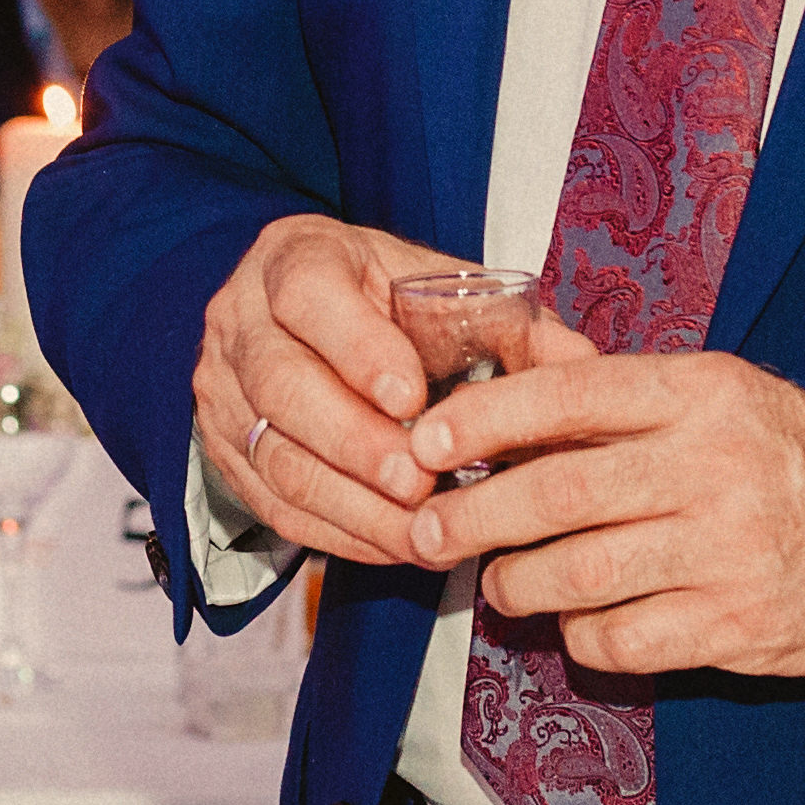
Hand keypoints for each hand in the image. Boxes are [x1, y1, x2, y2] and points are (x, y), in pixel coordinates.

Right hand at [195, 217, 493, 569]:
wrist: (298, 321)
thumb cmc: (378, 301)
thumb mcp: (431, 285)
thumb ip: (504, 322)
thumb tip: (583, 364)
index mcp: (296, 258)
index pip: (308, 296)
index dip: (357, 349)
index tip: (412, 397)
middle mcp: (241, 320)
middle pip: (282, 385)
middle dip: (355, 443)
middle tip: (419, 482)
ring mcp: (222, 389)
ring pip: (275, 455)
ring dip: (350, 503)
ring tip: (418, 531)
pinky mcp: (224, 451)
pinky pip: (273, 504)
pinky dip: (336, 532)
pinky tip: (393, 545)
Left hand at [405, 347, 804, 680]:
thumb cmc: (768, 455)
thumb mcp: (705, 394)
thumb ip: (606, 389)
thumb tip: (499, 370)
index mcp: (700, 394)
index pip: (571, 396)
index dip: (485, 419)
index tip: (425, 442)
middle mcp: (713, 467)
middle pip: (561, 494)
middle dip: (473, 515)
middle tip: (425, 530)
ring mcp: (727, 550)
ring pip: (579, 574)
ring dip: (516, 582)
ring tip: (498, 580)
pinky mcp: (735, 624)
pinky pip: (620, 640)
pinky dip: (579, 635)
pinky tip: (576, 619)